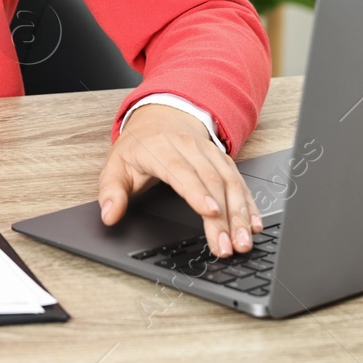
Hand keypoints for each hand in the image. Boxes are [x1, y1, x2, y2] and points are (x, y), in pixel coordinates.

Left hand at [97, 103, 262, 256]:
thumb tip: (109, 215)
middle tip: (228, 245)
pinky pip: (239, 181)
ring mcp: (209, 152)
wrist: (161, 117)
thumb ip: (111, 192)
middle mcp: (188, 147)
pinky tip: (254, 224)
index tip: (210, 213)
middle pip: (210, 181)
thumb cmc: (138, 148)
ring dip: (240, 213)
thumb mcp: (116, 166)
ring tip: (243, 241)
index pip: (181, 171)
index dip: (197, 192)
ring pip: (229, 182)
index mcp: (160, 148)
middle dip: (223, 216)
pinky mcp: (223, 159)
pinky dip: (249, 203)